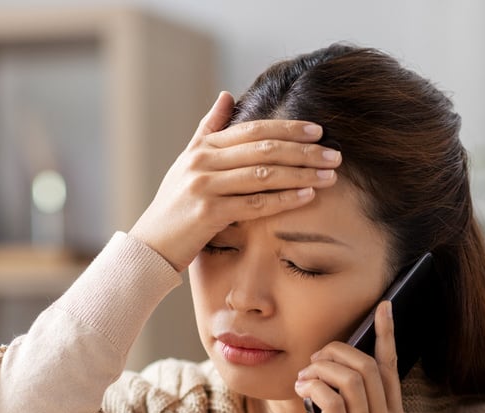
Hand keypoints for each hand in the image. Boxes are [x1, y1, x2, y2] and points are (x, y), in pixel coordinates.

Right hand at [129, 91, 341, 270]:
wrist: (150, 245)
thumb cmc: (174, 206)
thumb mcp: (187, 162)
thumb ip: (208, 129)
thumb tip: (226, 95)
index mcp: (203, 148)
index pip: (253, 130)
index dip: (288, 128)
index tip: (318, 130)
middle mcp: (203, 162)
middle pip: (264, 149)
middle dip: (304, 150)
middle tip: (334, 154)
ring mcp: (205, 187)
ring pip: (263, 174)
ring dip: (301, 174)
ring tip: (329, 176)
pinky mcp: (209, 214)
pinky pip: (255, 204)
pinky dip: (283, 199)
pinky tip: (307, 196)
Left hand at [293, 301, 408, 412]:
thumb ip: (354, 406)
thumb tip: (335, 365)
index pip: (392, 369)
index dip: (387, 334)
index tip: (383, 307)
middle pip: (368, 368)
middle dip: (336, 353)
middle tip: (313, 360)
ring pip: (351, 380)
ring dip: (321, 368)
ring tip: (304, 375)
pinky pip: (331, 400)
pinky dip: (314, 386)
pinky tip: (301, 387)